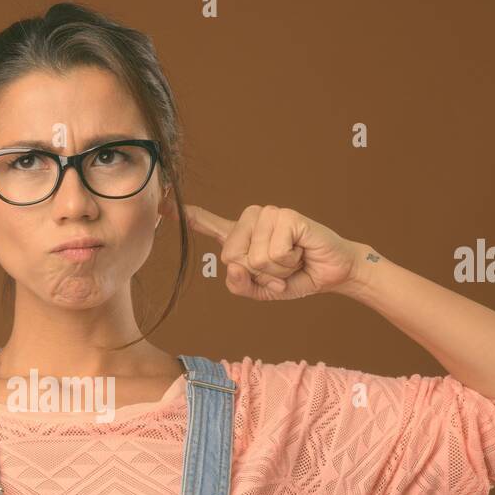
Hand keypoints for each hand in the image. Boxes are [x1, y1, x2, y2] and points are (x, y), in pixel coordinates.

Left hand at [185, 204, 364, 300]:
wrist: (332, 274)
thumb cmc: (295, 278)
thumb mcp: (260, 291)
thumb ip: (240, 285)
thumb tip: (236, 266)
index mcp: (241, 236)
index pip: (208, 224)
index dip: (186, 216)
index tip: (163, 202)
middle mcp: (251, 220)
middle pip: (231, 257)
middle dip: (259, 275)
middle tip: (280, 269)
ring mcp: (269, 215)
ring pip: (254, 258)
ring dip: (276, 271)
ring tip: (292, 260)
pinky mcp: (286, 216)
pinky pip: (273, 254)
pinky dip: (288, 263)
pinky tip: (300, 252)